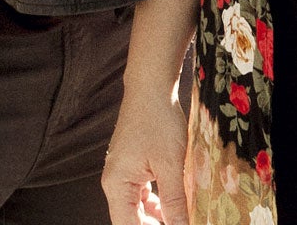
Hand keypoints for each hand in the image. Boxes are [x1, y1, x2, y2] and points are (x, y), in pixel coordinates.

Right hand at [102, 94, 189, 224]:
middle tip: (181, 223)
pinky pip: (142, 194)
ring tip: (181, 218)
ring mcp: (122, 174)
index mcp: (117, 186)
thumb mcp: (171, 165)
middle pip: (132, 219)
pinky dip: (158, 201)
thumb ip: (175, 201)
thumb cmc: (158, 120)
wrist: (151, 86)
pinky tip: (175, 204)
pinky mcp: (132, 166)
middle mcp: (115, 183)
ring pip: (138, 208)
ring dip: (158, 217)